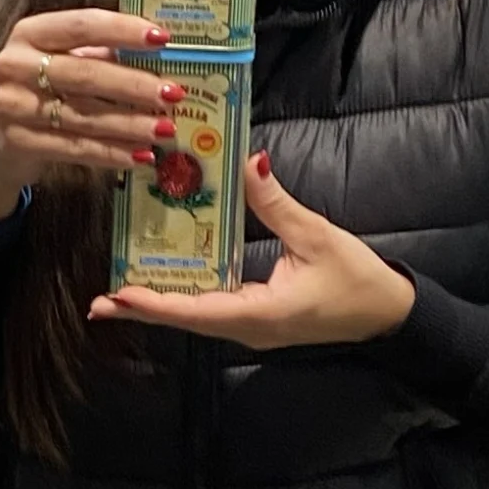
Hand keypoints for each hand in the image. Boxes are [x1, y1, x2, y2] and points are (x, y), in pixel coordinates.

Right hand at [0, 8, 181, 224]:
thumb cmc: (36, 89)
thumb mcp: (56, 61)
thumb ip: (97, 55)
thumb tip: (159, 57)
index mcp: (29, 33)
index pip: (81, 25)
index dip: (123, 30)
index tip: (163, 38)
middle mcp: (15, 65)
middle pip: (85, 74)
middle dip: (135, 85)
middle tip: (173, 94)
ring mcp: (13, 105)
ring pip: (83, 116)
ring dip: (131, 124)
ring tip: (166, 129)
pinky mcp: (18, 142)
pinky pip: (75, 148)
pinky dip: (112, 153)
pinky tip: (141, 155)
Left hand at [90, 153, 415, 349]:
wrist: (389, 315)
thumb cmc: (358, 280)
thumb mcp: (317, 236)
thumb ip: (276, 202)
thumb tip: (249, 161)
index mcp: (260, 313)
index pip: (196, 311)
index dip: (155, 303)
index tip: (119, 295)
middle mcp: (248, 328)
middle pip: (186, 320)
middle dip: (143, 308)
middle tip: (100, 300)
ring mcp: (253, 327)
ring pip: (196, 318)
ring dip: (160, 305)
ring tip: (119, 294)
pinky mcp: (259, 319)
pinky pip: (213, 310)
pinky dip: (185, 298)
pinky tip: (165, 284)